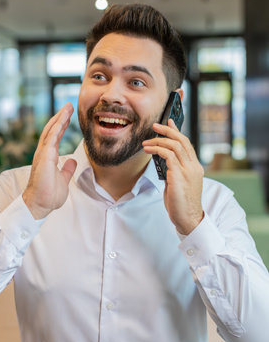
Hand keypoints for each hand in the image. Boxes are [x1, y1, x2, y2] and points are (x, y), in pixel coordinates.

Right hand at [22, 103, 76, 219]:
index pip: (55, 137)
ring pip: (51, 131)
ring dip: (59, 118)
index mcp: (49, 157)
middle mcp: (44, 153)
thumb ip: (67, 169)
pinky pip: (50, 139)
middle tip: (69, 105)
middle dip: (61, 117)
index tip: (69, 115)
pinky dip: (56, 128)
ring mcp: (43, 154)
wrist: (40, 205)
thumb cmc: (49, 195)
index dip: (62, 125)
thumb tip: (72, 161)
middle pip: (52, 130)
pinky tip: (62, 119)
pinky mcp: (44, 157)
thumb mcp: (63, 179)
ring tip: (67, 107)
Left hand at [142, 119, 203, 234]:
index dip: (177, 131)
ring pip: (174, 145)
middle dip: (167, 130)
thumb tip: (162, 160)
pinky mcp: (179, 175)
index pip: (187, 144)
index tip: (169, 122)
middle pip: (182, 140)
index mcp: (195, 168)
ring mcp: (188, 170)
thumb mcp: (177, 183)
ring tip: (146, 143)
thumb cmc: (181, 204)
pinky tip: (148, 151)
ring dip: (158, 141)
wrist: (188, 219)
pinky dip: (157, 150)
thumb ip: (173, 171)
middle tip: (154, 126)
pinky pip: (168, 155)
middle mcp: (194, 166)